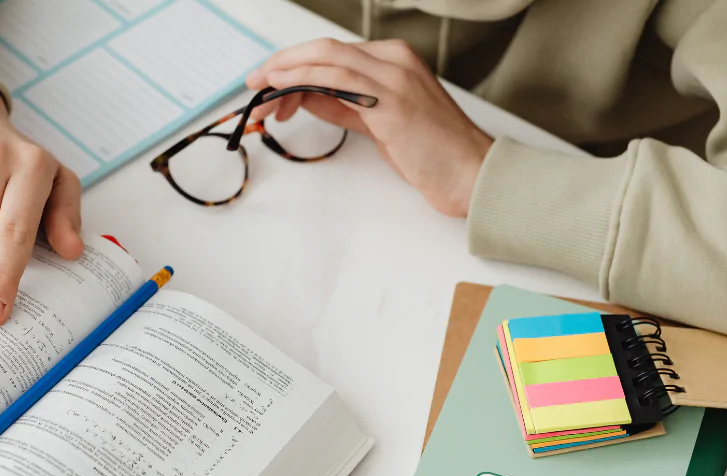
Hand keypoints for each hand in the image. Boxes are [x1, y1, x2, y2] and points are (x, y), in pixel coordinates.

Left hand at [246, 39, 492, 216]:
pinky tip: (283, 91)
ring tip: (261, 91)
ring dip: (286, 72)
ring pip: (327, 58)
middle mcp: (396, 61)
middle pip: (325, 49)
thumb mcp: (381, 124)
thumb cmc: (433, 154)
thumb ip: (346, 105)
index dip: (295, 63)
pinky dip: (303, 81)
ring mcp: (395, 79)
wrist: (472, 175)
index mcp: (396, 61)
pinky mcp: (392, 103)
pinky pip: (338, 81)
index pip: (333, 53)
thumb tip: (306, 97)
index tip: (269, 81)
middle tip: (253, 82)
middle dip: (282, 63)